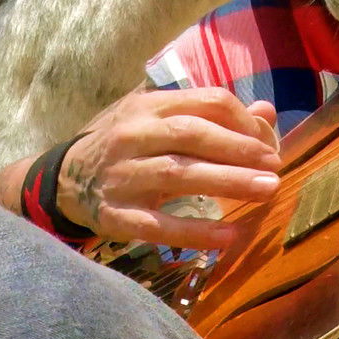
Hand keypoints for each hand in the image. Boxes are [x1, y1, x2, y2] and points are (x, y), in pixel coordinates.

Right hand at [55, 87, 281, 249]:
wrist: (63, 179)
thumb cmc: (126, 143)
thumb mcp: (159, 117)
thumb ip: (211, 114)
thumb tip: (266, 112)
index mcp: (150, 106)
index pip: (206, 102)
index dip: (243, 121)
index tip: (267, 142)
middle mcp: (134, 136)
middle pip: (194, 136)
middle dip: (239, 149)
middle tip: (275, 165)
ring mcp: (123, 176)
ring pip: (180, 175)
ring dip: (228, 182)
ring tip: (268, 190)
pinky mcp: (116, 216)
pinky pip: (159, 225)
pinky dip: (196, 231)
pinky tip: (230, 236)